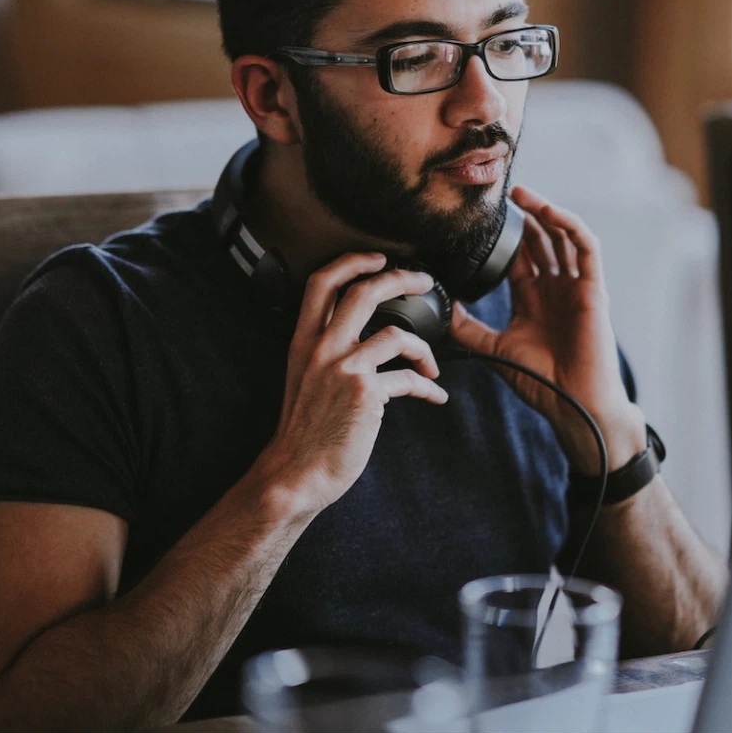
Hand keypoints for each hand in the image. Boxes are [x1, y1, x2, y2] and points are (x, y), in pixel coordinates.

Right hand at [255, 253, 447, 518]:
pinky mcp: (365, 394)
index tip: (378, 258)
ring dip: (425, 348)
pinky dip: (428, 387)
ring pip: (397, 334)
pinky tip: (435, 396)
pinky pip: (409, 379)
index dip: (352, 261)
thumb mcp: (304, 378)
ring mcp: (344, 369)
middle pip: (363, 292)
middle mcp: (322, 348)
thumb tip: (366, 336)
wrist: (296, 473)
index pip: (321, 283)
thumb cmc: (305, 430)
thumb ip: (327, 351)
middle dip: (401, 278)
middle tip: (423, 280)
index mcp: (304, 341)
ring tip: (433, 364)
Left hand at [449, 186, 645, 473]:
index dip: (504, 234)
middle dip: (523, 215)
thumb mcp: (494, 349)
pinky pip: (586, 248)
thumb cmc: (541, 381)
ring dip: (544, 212)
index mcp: (533, 297)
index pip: (519, 255)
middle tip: (501, 194)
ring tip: (522, 194)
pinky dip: (570, 226)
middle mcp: (555, 287)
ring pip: (563, 236)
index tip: (482, 215)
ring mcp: (575, 286)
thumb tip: (441, 308)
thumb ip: (468, 328)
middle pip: (540, 239)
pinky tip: (550, 213)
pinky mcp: (594, 288)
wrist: (574, 404)